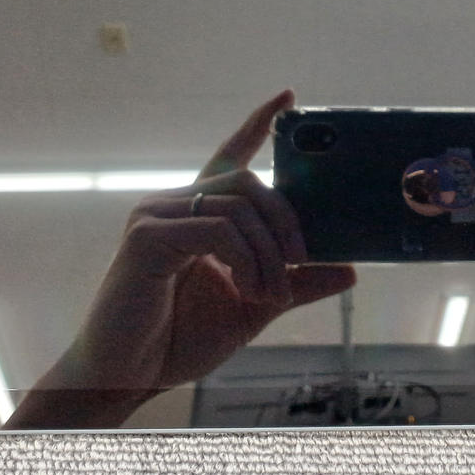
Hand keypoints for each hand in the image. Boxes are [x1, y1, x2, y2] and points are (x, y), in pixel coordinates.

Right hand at [6, 89, 355, 427]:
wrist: (125, 378)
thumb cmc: (177, 339)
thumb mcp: (252, 308)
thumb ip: (295, 285)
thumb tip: (349, 270)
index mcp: (196, 214)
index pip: (228, 155)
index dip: (257, 123)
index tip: (287, 97)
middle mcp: (173, 204)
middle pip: (248, 182)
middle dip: (286, 220)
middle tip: (302, 262)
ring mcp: (155, 216)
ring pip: (238, 205)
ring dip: (270, 252)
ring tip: (272, 293)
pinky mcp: (146, 238)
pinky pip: (216, 230)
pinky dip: (245, 259)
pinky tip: (247, 288)